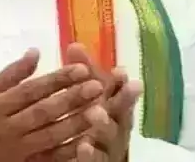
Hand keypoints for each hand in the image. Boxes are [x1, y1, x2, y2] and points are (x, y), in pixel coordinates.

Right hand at [0, 48, 104, 161]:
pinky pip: (51, 159)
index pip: (31, 90)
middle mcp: (9, 129)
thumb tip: (35, 52)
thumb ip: (9, 75)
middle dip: (72, 98)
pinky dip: (70, 151)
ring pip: (52, 136)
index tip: (80, 68)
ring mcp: (19, 151)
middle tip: (97, 86)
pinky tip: (88, 140)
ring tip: (99, 109)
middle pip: (45, 112)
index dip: (57, 80)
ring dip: (77, 123)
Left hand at [43, 45, 142, 161]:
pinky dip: (90, 154)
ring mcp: (110, 147)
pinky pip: (95, 161)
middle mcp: (117, 126)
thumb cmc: (94, 123)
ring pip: (110, 136)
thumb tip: (73, 44)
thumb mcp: (92, 97)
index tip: (119, 71)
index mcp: (115, 107)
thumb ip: (85, 74)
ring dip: (104, 124)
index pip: (118, 91)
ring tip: (95, 113)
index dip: (120, 82)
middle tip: (119, 89)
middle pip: (121, 112)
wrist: (97, 159)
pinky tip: (83, 146)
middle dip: (121, 100)